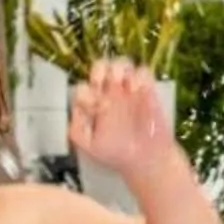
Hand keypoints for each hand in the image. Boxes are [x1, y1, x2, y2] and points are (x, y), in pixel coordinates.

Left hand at [66, 60, 179, 179]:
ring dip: (120, 69)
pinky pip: (143, 71)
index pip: (84, 86)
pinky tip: (137, 91)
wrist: (145, 160)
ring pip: (122, 63)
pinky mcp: (148, 90)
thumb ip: (76, 129)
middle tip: (105, 86)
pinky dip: (140, 76)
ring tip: (124, 87)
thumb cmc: (116, 154)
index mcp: (93, 103)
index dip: (86, 92)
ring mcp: (128, 89)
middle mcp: (109, 92)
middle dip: (101, 72)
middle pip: (101, 66)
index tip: (94, 106)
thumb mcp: (89, 146)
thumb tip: (75, 110)